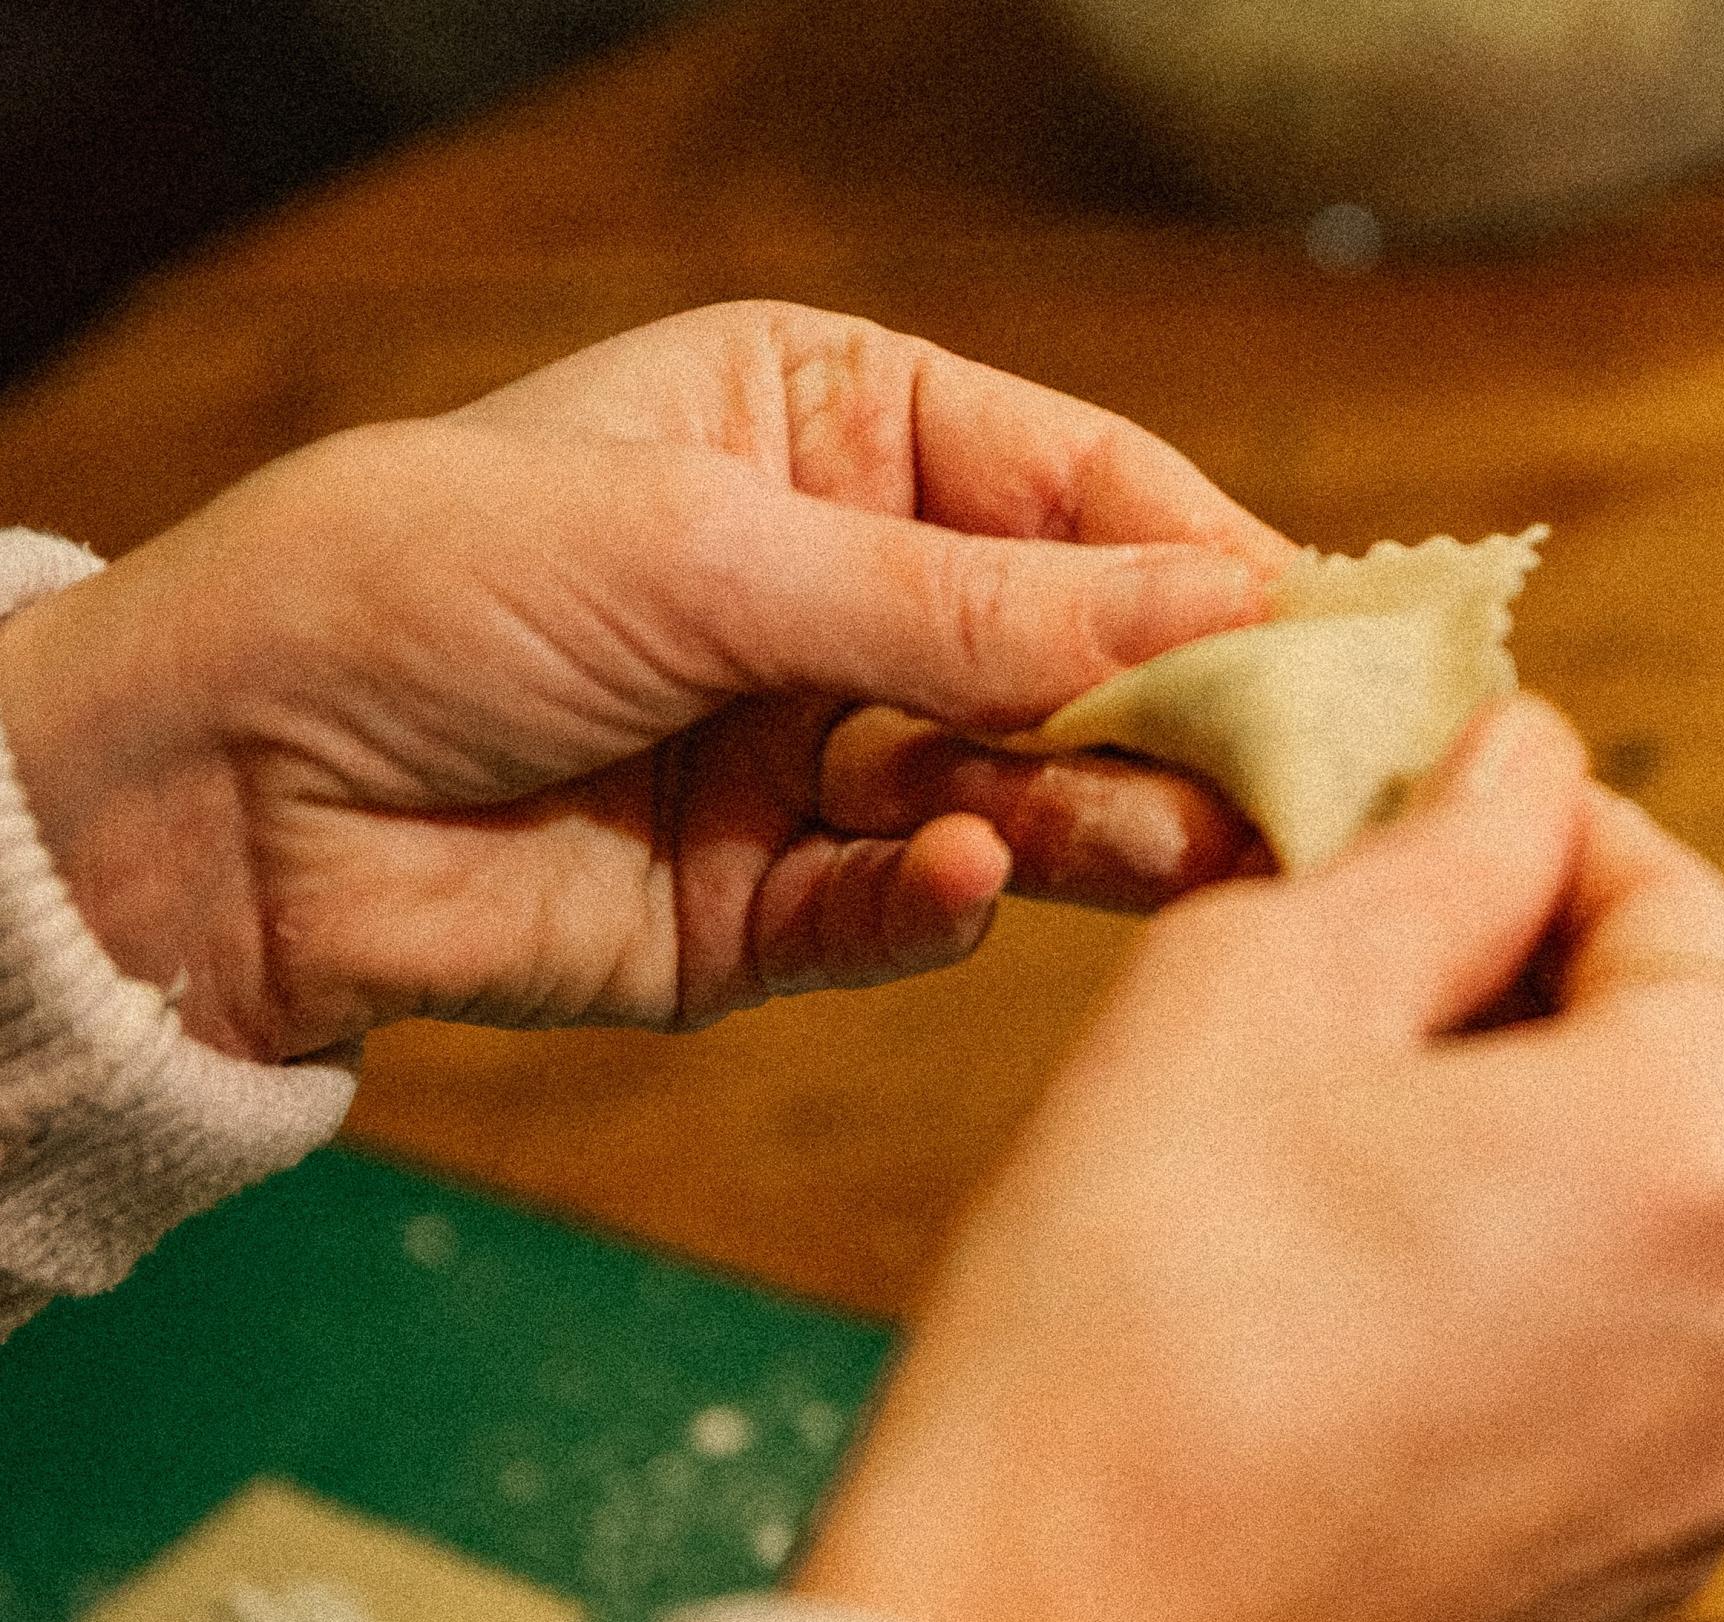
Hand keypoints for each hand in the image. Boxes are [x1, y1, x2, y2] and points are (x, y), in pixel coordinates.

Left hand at [0, 303, 1293, 1062]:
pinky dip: (943, 899)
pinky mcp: (776, 907)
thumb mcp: (712, 553)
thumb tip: (1214, 613)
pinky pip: (904, 908)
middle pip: (1075, 650)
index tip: (1323, 630)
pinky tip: (961, 875)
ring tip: (1195, 847)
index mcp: (832, 431)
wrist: (220, 795)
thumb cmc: (434, 584)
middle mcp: (847, 589)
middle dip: (1182, 707)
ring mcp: (819, 753)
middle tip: (1301, 772)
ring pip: (1019, 788)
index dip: (1203, 556)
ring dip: (1103, 816)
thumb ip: (967, 607)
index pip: (1075, 485)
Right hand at [798, 697, 1723, 1621]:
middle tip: (1338, 986)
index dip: (1540, 836)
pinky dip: (1525, 1291)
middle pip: (1684, 1070)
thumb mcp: (1260, 980)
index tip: (1419, 819)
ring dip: (1525, 1147)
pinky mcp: (1652, 1571)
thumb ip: (1439, 845)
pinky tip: (1355, 1303)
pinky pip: (1622, 1356)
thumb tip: (1526, 761)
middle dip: (1527, 997)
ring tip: (1327, 1161)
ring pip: (1652, 1215)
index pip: (1679, 907)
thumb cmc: (1131, 1314)